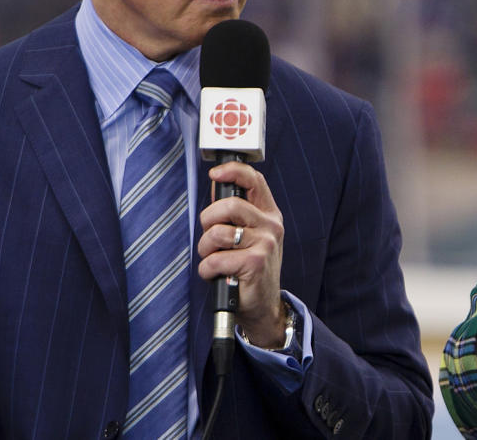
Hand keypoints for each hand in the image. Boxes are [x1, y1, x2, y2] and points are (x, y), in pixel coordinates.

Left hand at [197, 161, 285, 346]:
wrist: (262, 306)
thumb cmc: (249, 269)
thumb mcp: (248, 236)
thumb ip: (234, 212)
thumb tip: (216, 183)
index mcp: (269, 214)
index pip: (254, 180)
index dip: (233, 171)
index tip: (215, 174)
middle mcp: (271, 226)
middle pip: (229, 205)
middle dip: (208, 221)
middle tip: (210, 238)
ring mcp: (265, 244)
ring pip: (217, 233)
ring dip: (205, 250)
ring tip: (214, 259)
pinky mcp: (255, 263)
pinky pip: (215, 259)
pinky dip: (207, 270)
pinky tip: (217, 275)